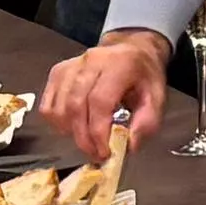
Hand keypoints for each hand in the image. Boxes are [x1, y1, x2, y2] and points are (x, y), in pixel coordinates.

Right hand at [40, 30, 171, 158]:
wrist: (131, 49)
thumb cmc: (143, 76)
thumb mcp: (157, 97)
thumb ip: (147, 122)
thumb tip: (128, 146)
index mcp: (119, 65)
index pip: (100, 101)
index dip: (98, 131)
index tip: (104, 152)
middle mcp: (91, 61)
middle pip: (76, 104)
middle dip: (83, 137)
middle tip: (95, 154)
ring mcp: (71, 65)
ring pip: (59, 106)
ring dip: (69, 132)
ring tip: (87, 142)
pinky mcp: (58, 72)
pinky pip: (48, 104)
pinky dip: (56, 122)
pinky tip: (72, 128)